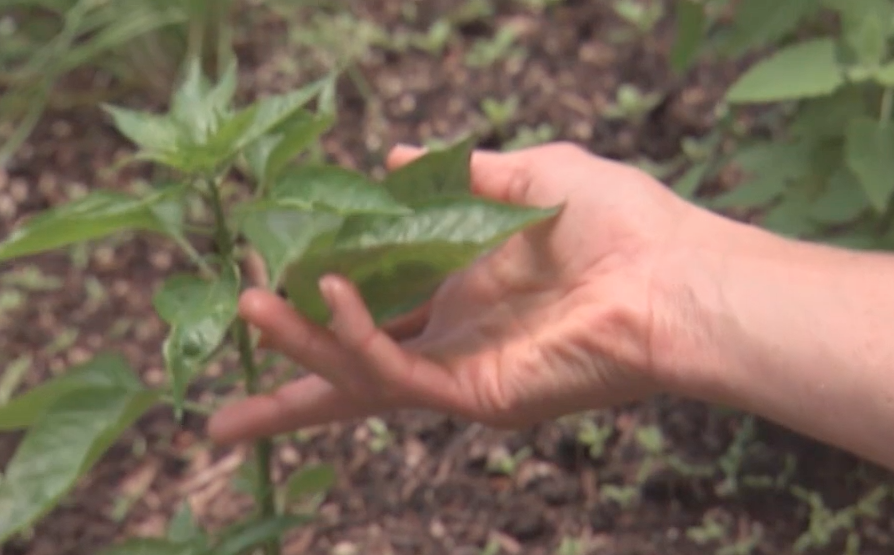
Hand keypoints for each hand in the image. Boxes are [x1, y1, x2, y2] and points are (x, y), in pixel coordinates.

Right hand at [207, 142, 728, 443]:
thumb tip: (388, 161)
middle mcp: (452, 337)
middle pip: (350, 369)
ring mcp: (462, 372)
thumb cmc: (621, 222)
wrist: (677, 274)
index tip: (260, 275)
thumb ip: (455, 173)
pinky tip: (329, 297)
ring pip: (359, 374)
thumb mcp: (529, 174)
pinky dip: (354, 341)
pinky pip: (397, 372)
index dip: (312, 300)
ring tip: (251, 302)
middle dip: (287, 385)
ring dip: (299, 343)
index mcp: (460, 289)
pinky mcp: (477, 394)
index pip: (372, 306)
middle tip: (217, 412)